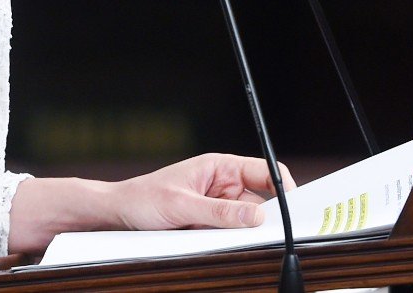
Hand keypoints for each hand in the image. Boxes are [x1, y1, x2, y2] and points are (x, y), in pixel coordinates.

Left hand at [111, 153, 296, 230]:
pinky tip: (219, 245)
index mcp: (221, 168)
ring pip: (246, 223)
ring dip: (243, 234)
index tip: (293, 209)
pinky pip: (230, 236)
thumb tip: (257, 216)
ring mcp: (218, 208)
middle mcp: (224, 186)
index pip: (265, 171)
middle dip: (265, 219)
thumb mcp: (182, 205)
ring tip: (231, 240)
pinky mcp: (211, 226)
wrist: (119, 215)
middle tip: (270, 235)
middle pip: (260, 202)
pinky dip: (230, 242)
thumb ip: (220, 212)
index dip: (284, 187)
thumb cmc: (144, 198)